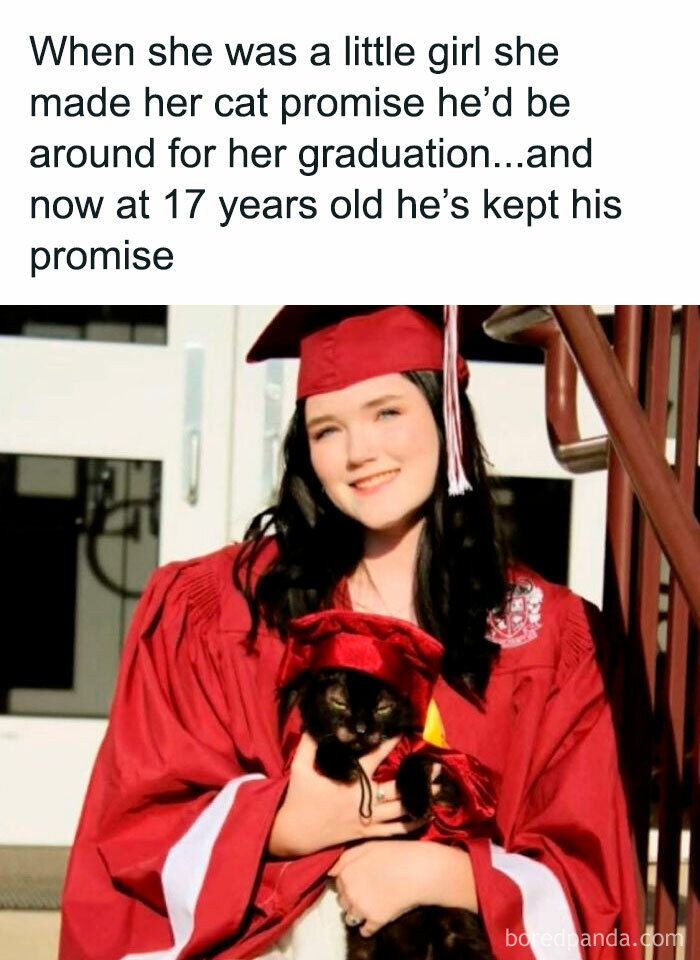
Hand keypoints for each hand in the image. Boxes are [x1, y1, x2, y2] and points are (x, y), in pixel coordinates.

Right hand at [268, 733, 425, 856]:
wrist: (293, 833)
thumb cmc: (297, 798)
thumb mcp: (300, 768)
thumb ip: (309, 745)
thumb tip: (313, 723)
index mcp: (351, 782)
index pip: (374, 758)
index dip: (389, 743)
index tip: (402, 731)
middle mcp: (363, 801)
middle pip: (397, 789)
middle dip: (418, 779)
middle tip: (438, 768)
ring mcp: (366, 820)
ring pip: (399, 811)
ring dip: (419, 800)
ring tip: (437, 791)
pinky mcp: (365, 834)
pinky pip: (392, 832)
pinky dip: (410, 824)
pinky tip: (425, 817)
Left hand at [328, 840, 477, 936]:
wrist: (420, 870)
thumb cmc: (395, 854)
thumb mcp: (367, 846)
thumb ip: (346, 858)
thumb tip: (331, 872)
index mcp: (346, 872)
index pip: (336, 883)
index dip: (348, 880)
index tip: (359, 879)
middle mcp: (349, 892)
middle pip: (342, 900)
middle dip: (352, 897)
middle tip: (368, 890)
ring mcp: (361, 908)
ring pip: (351, 916)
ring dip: (358, 912)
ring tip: (372, 904)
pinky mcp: (375, 920)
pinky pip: (365, 930)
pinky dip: (368, 927)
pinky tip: (377, 918)